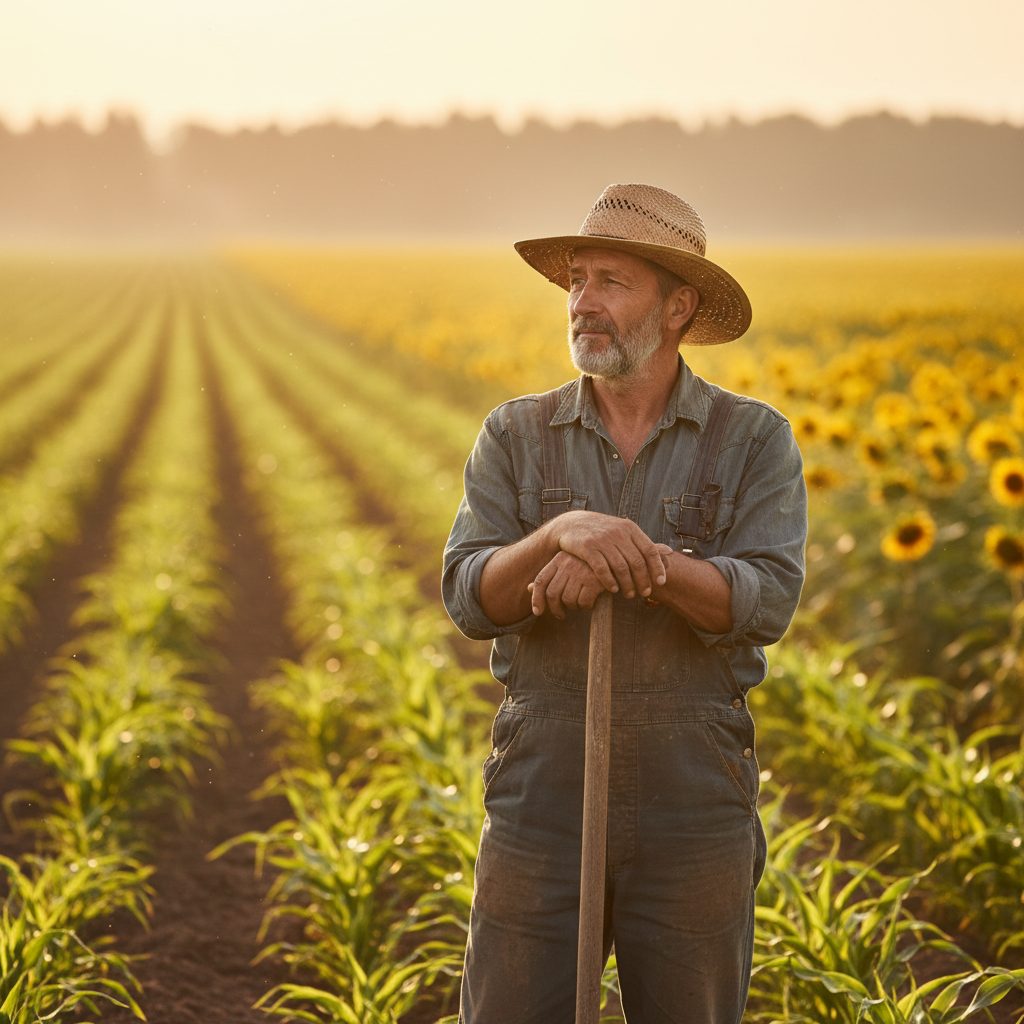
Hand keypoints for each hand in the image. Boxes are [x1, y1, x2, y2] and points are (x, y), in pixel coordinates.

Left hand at [528, 552, 602, 618]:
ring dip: (574, 607)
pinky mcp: (594, 581)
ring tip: (580, 604)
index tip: (537, 612)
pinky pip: (584, 602)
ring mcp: (580, 572)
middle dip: (555, 609)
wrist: (614, 556)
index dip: (536, 598)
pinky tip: (592, 602)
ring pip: (568, 600)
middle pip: (553, 594)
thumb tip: (528, 588)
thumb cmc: (588, 564)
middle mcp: (567, 564)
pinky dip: (586, 606)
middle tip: (561, 615)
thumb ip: (549, 576)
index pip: (540, 581)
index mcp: (558, 560)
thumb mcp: (567, 565)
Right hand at [553, 511, 667, 598]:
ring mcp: (602, 540)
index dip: (657, 568)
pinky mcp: (587, 548)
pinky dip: (609, 582)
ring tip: (629, 594)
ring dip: (627, 585)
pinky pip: (602, 569)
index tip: (660, 583)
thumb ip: (641, 542)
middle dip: (643, 581)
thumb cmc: (602, 532)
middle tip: (644, 594)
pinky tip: (613, 590)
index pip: (650, 550)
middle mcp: (618, 533)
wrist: (571, 524)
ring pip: (621, 568)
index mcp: (630, 528)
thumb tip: (669, 551)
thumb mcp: (622, 531)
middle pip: (637, 562)